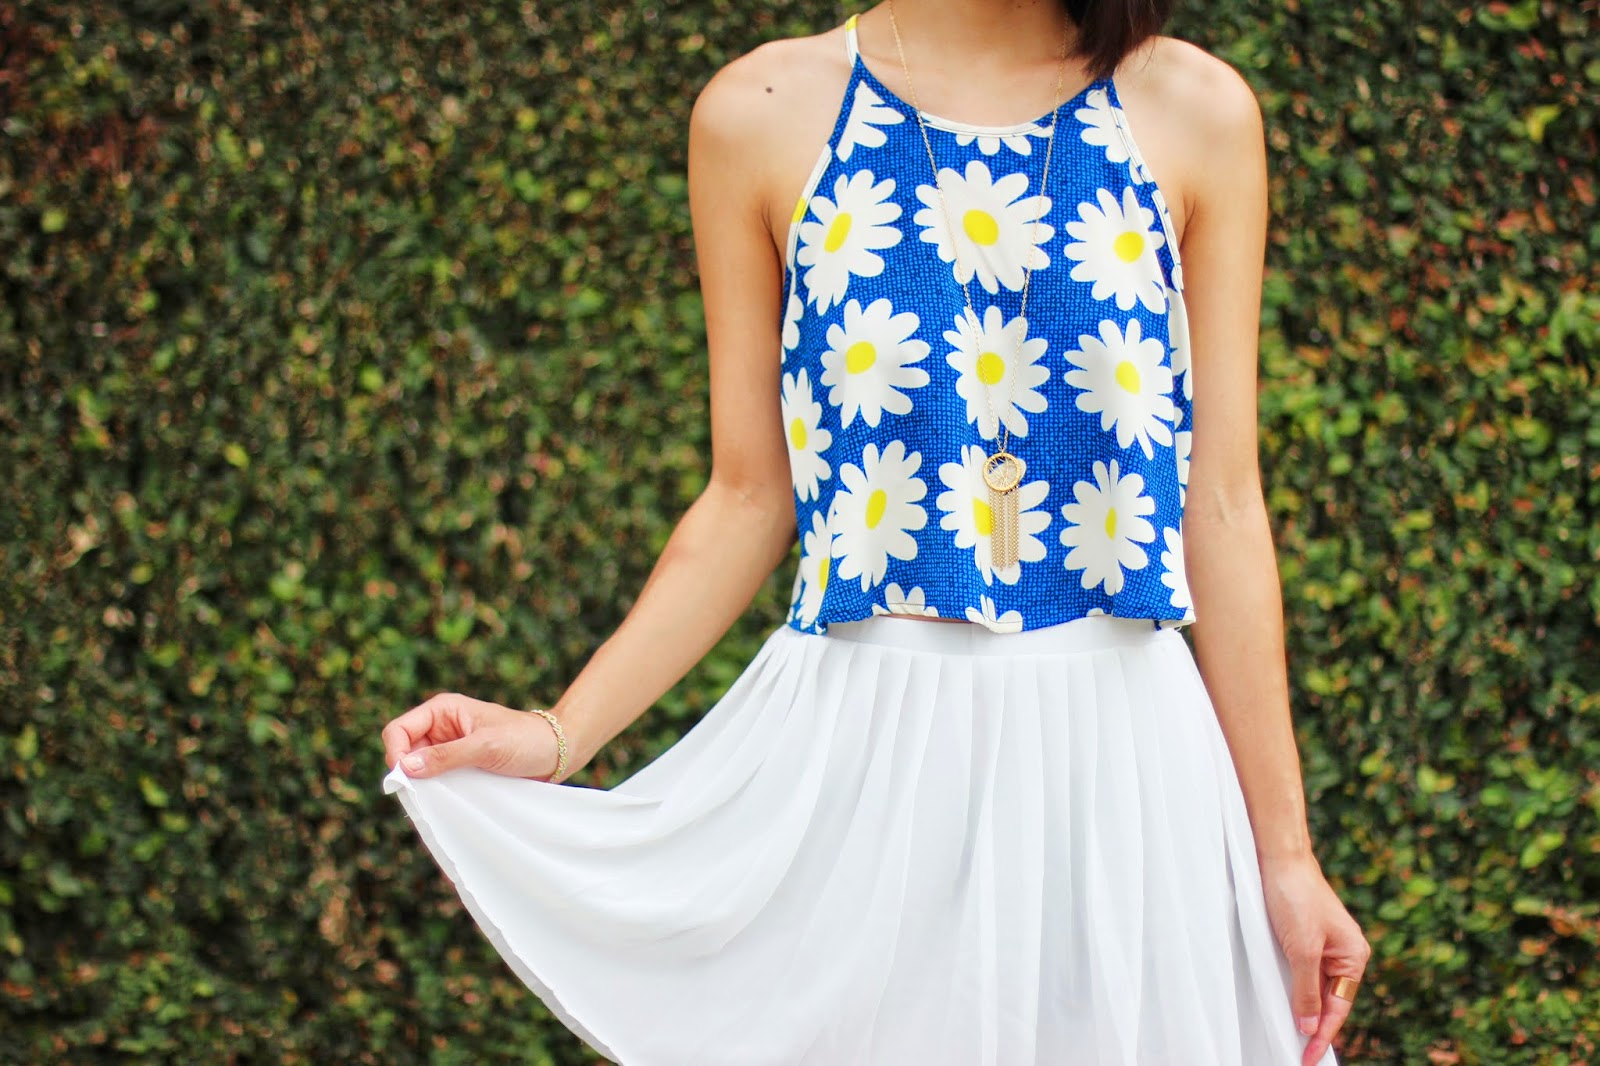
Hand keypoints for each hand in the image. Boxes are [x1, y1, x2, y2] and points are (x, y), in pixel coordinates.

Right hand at [382, 692, 565, 781]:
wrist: (556, 752)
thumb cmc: (525, 740)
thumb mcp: (486, 746)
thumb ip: (447, 756)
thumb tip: (406, 767)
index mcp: (442, 710)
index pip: (399, 729)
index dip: (396, 753)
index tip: (407, 778)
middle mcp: (440, 728)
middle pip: (403, 751)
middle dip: (407, 772)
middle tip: (422, 794)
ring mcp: (449, 749)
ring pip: (417, 769)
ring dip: (422, 785)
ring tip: (437, 799)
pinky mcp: (459, 767)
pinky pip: (435, 781)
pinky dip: (435, 792)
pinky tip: (444, 803)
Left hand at [1258, 852, 1370, 1065]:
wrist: (1279, 857)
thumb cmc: (1295, 897)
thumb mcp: (1301, 949)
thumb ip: (1306, 990)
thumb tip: (1309, 1027)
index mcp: (1353, 957)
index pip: (1338, 1008)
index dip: (1323, 1035)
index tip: (1309, 1058)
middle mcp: (1343, 954)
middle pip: (1328, 1001)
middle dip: (1315, 1027)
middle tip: (1298, 1055)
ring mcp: (1323, 946)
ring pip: (1313, 988)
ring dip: (1303, 1009)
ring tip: (1291, 1037)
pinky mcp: (1304, 937)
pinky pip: (1301, 972)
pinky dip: (1294, 989)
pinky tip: (1285, 1004)